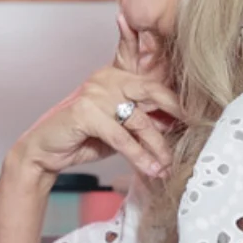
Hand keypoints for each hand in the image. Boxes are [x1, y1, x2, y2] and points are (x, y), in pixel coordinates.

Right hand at [2, 14, 179, 181]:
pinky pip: (121, 137)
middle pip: (152, 90)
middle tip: (196, 129)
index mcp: (114, 74)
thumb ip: (142, 120)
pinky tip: (150, 169)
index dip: (175, 95)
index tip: (198, 111)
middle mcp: (106, 78)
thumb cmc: (83, 138)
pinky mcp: (85, 112)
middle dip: (176, 111)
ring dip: (157, 147)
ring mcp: (95, 93)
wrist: (44, 152)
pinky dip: (138, 156)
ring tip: (167, 166)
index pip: (152, 80)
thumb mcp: (119, 126)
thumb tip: (176, 125)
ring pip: (139, 121)